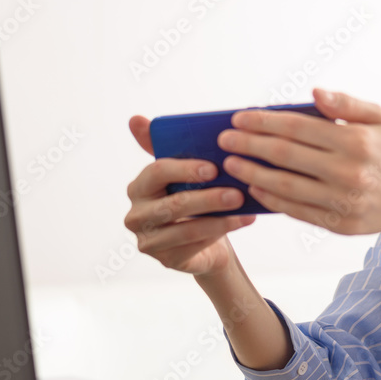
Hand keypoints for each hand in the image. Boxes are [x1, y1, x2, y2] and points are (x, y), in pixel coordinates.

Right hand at [124, 115, 255, 275]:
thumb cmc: (194, 200)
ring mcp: (148, 241)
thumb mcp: (184, 174)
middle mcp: (136, 215)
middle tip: (237, 192)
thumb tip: (135, 119)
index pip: (157, 172)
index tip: (214, 168)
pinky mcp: (164, 260)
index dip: (185, 169)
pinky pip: (195, 246)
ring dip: (219, 218)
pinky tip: (243, 221)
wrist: (206, 240)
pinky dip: (222, 232)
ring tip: (245, 208)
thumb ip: (165, 147)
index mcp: (139, 187)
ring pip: (186, 228)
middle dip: (208, 198)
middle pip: (173, 204)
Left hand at [217, 89, 380, 235]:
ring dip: (253, 173)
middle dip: (249, 145)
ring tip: (231, 164)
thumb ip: (346, 104)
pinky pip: (297, 211)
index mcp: (356, 141)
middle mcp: (349, 172)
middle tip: (223, 140)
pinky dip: (272, 199)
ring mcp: (343, 201)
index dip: (263, 122)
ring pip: (286, 186)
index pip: (297, 127)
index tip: (238, 118)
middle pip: (285, 156)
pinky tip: (255, 187)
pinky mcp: (340, 224)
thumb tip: (312, 93)